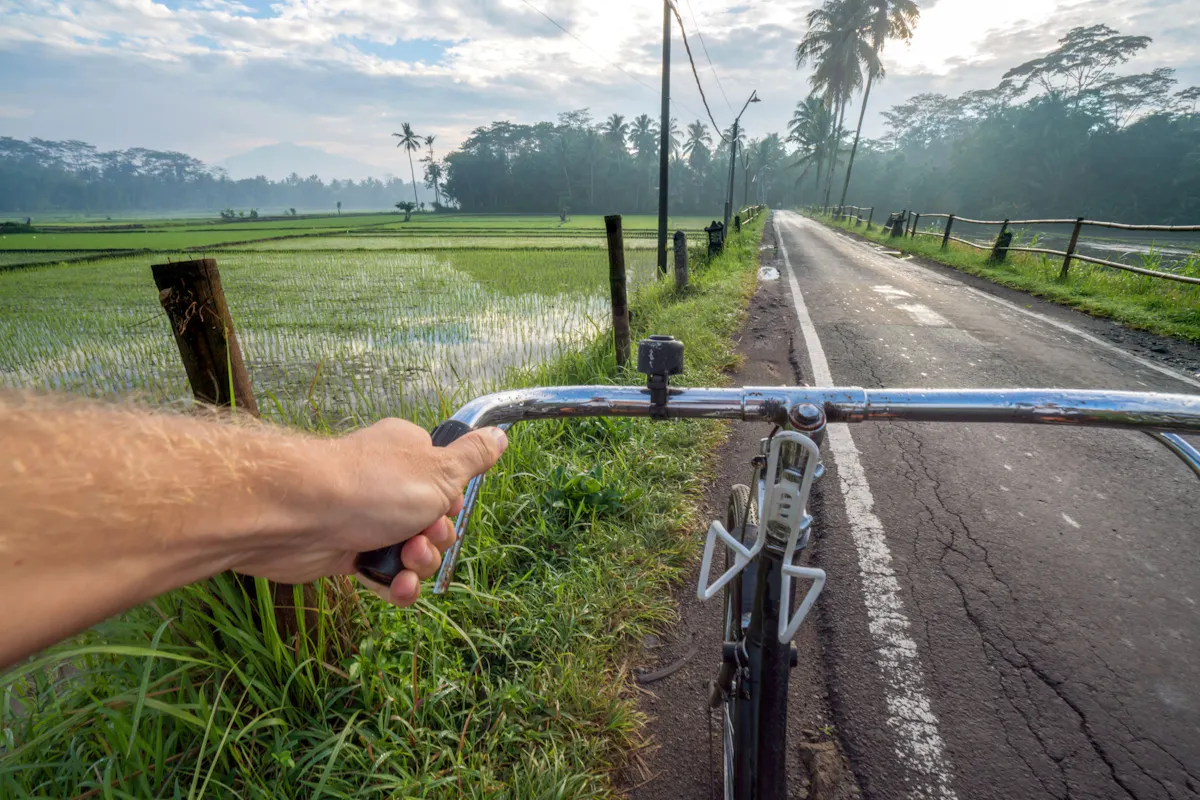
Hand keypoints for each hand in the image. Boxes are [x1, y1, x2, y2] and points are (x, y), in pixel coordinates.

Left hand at [231, 418, 506, 606]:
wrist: (297, 516)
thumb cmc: (370, 487)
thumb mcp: (438, 471)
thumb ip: (473, 457)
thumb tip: (501, 434)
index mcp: (408, 453)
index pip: (447, 482)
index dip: (453, 503)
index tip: (447, 507)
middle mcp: (387, 483)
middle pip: (433, 521)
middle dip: (436, 539)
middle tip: (422, 535)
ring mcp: (366, 518)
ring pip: (411, 551)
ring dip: (418, 564)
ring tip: (404, 561)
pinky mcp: (347, 551)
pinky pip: (384, 574)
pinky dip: (393, 583)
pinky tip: (393, 586)